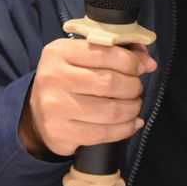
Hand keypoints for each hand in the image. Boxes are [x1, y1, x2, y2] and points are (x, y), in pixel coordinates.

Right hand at [20, 38, 157, 157]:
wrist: (38, 111)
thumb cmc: (69, 77)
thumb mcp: (84, 56)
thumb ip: (117, 52)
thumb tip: (148, 63)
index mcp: (60, 52)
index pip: (105, 53)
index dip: (131, 61)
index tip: (142, 67)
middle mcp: (53, 77)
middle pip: (109, 82)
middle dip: (133, 86)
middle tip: (136, 88)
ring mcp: (55, 108)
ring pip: (110, 111)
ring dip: (132, 109)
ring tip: (134, 105)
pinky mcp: (60, 133)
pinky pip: (102, 134)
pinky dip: (125, 129)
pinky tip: (132, 123)